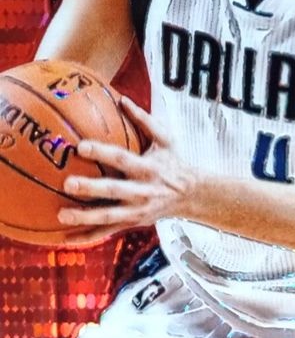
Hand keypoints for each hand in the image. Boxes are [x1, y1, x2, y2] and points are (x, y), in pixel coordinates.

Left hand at [58, 96, 193, 243]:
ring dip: (84, 217)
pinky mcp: (133, 223)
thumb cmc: (174, 161)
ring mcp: (137, 210)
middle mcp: (142, 191)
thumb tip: (123, 99)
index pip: (122, 159)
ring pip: (108, 216)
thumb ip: (145, 120)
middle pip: (113, 190)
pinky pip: (108, 232)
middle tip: (68, 184)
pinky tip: (67, 238)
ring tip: (61, 214)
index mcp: (149, 168)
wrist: (191, 194)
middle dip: (91, 188)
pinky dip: (88, 236)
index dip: (102, 152)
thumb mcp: (166, 139)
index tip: (81, 146)